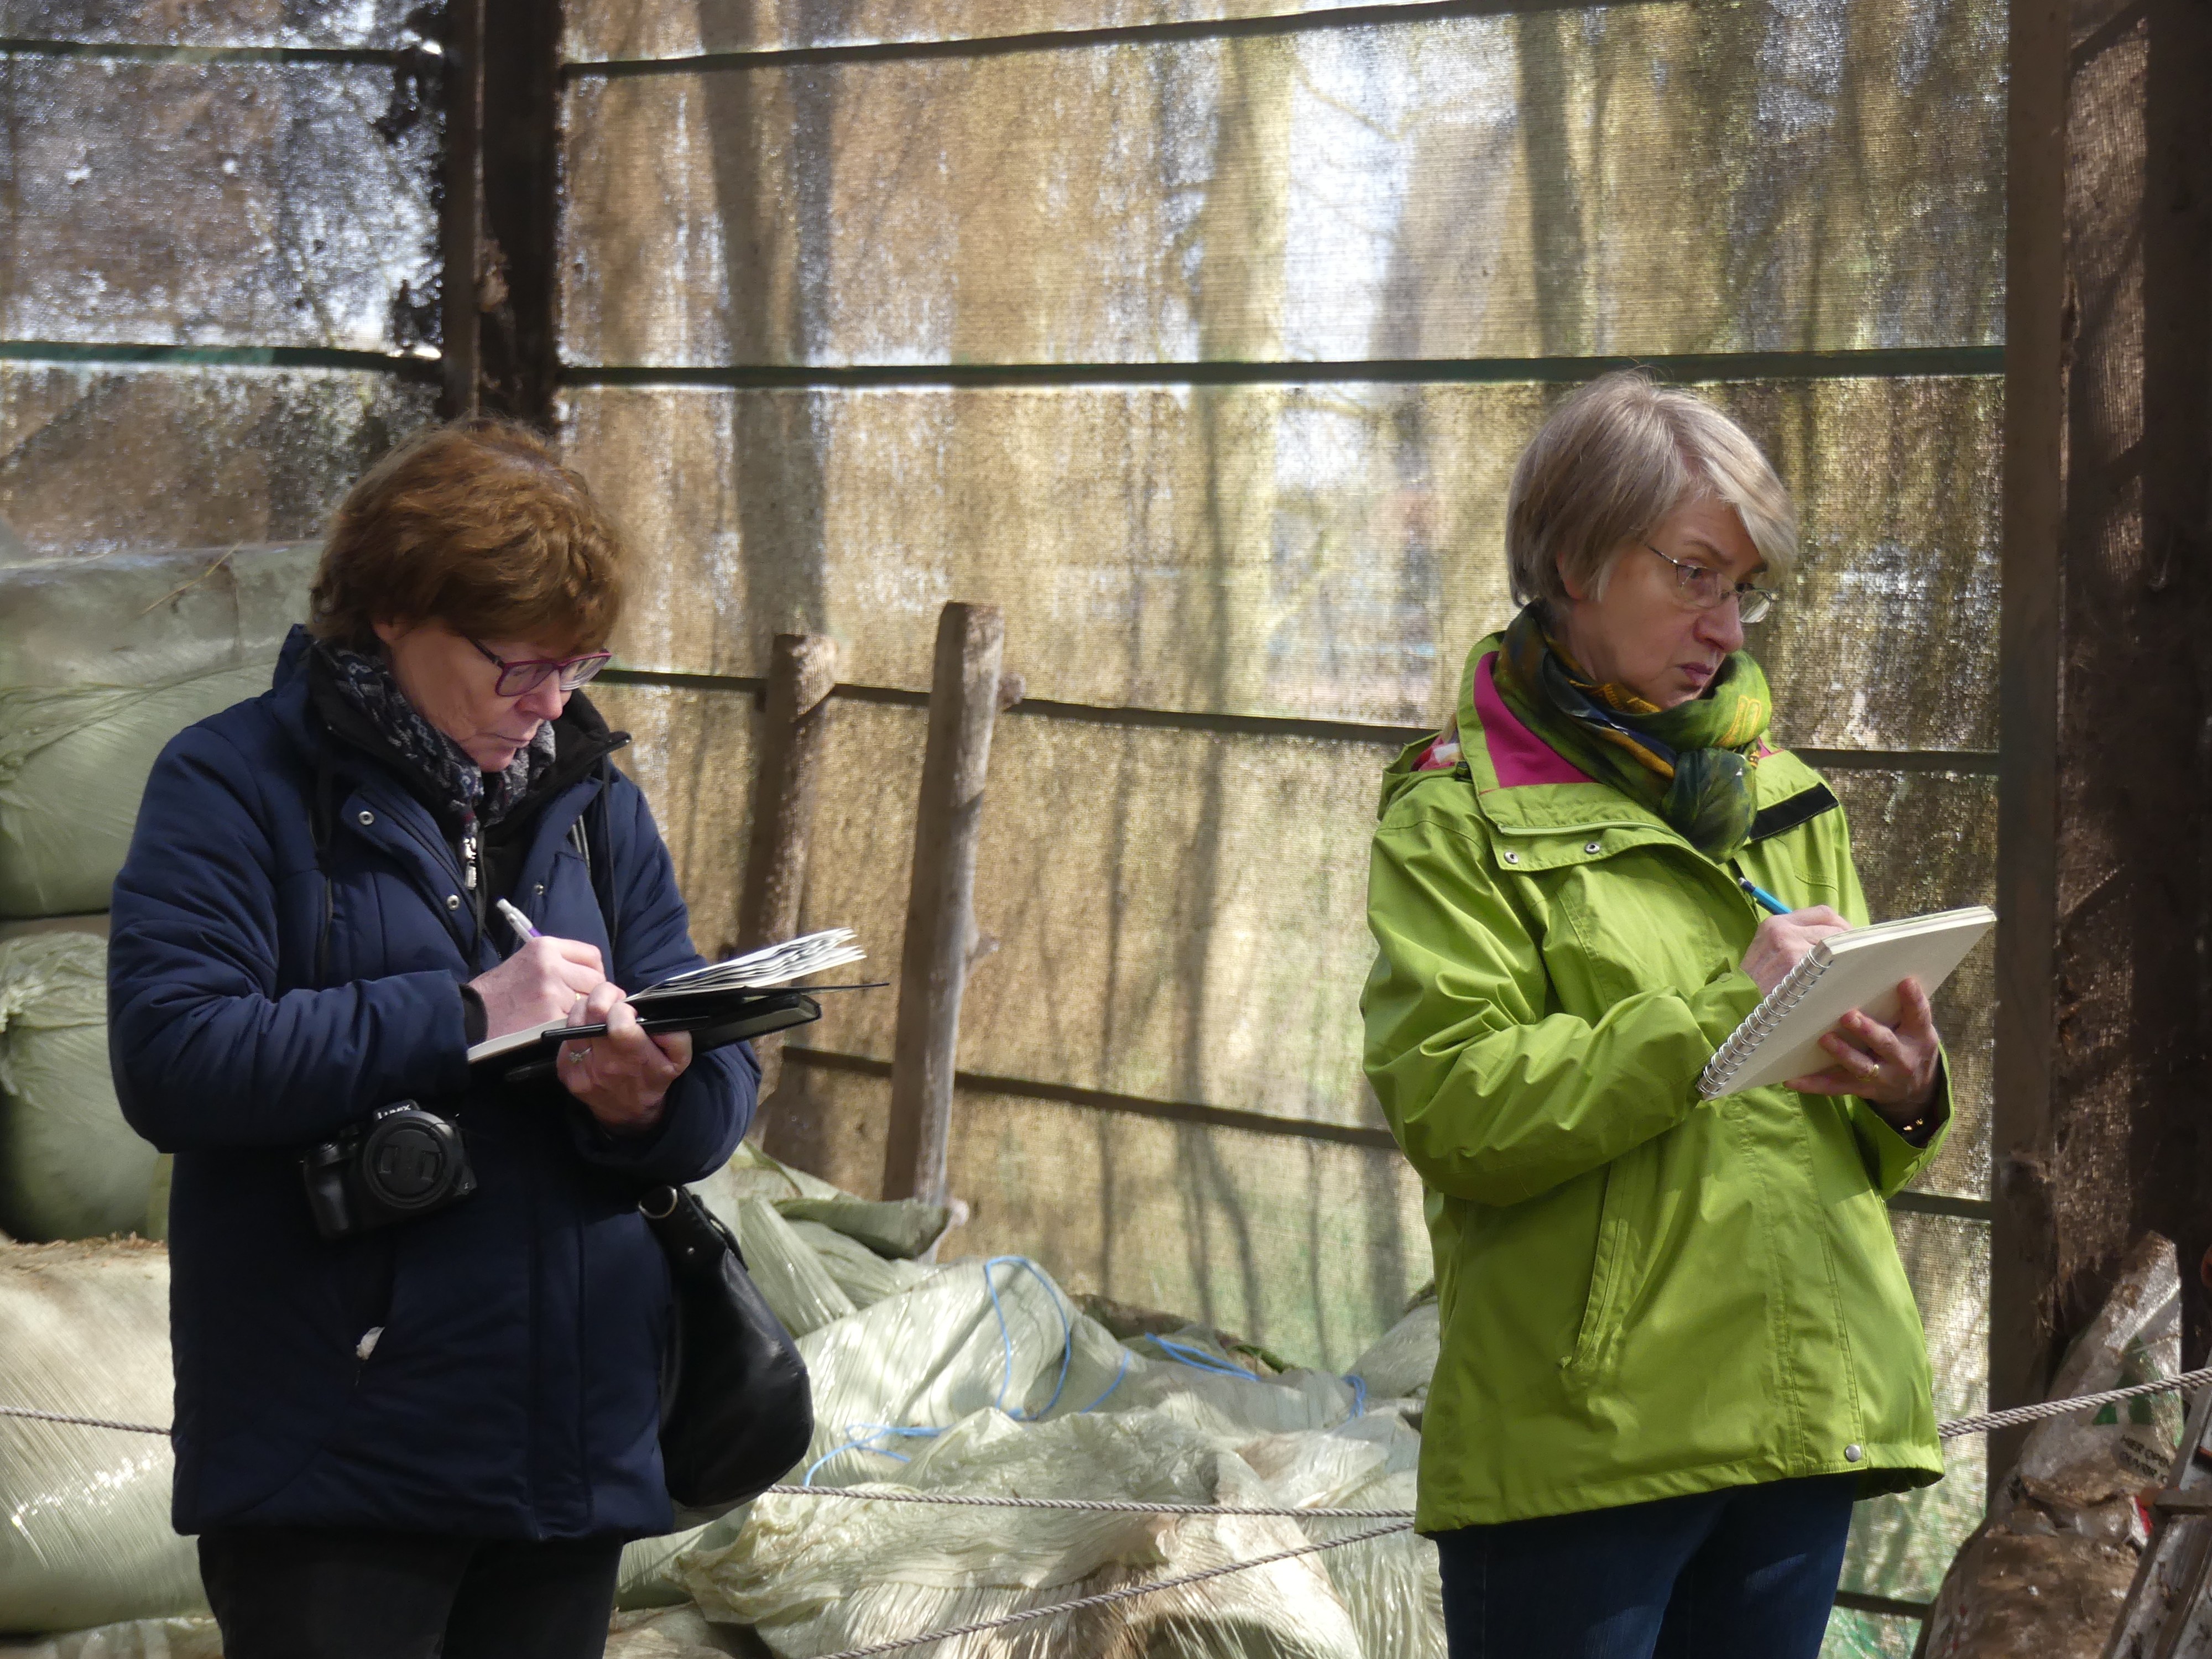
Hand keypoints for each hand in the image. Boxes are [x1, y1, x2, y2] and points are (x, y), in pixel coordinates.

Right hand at [469, 937, 605, 1038]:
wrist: (468, 1017)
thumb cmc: (497, 994)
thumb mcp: (525, 963)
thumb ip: (558, 964)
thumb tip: (594, 975)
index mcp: (544, 947)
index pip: (592, 956)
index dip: (593, 973)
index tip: (584, 985)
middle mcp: (551, 965)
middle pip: (596, 980)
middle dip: (590, 995)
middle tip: (573, 1006)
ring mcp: (552, 991)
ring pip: (590, 1003)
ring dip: (582, 1013)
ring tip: (562, 1018)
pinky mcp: (550, 1016)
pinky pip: (577, 1022)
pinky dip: (572, 1028)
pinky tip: (556, 1030)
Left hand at [557, 981, 692, 1134]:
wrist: (628, 1112)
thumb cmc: (653, 1078)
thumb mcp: (678, 1059)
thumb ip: (676, 1035)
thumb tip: (653, 1017)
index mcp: (634, 1058)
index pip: (620, 1025)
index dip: (622, 1008)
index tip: (628, 1010)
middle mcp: (604, 1065)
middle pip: (591, 1013)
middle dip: (604, 998)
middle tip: (613, 1004)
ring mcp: (580, 1069)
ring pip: (573, 1020)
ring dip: (587, 1010)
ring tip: (601, 1015)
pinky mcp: (564, 1070)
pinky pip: (565, 1036)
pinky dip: (577, 1027)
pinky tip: (590, 1033)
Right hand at [1739, 905, 1853, 994]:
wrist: (1740, 1002)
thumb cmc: (1759, 980)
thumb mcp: (1769, 950)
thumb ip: (1796, 938)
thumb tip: (1834, 936)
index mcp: (1777, 923)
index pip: (1823, 913)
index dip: (1840, 926)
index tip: (1846, 941)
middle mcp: (1783, 930)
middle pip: (1833, 929)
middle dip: (1845, 945)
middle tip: (1851, 960)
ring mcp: (1791, 948)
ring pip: (1835, 948)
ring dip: (1844, 960)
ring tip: (1843, 972)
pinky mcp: (1798, 967)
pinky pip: (1831, 965)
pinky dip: (1839, 973)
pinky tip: (1838, 982)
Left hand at [1788, 976, 1942, 1121]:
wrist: (1917, 1088)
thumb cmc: (1908, 1042)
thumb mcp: (1915, 1026)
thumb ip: (1901, 1005)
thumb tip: (1869, 971)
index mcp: (1918, 1036)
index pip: (1919, 1015)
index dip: (1913, 999)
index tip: (1905, 982)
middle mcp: (1902, 1058)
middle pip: (1885, 1043)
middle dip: (1867, 1030)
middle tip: (1848, 1015)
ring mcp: (1882, 1077)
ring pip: (1860, 1067)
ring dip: (1842, 1053)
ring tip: (1825, 1039)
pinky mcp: (1862, 1089)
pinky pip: (1835, 1087)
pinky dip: (1812, 1084)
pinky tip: (1791, 1079)